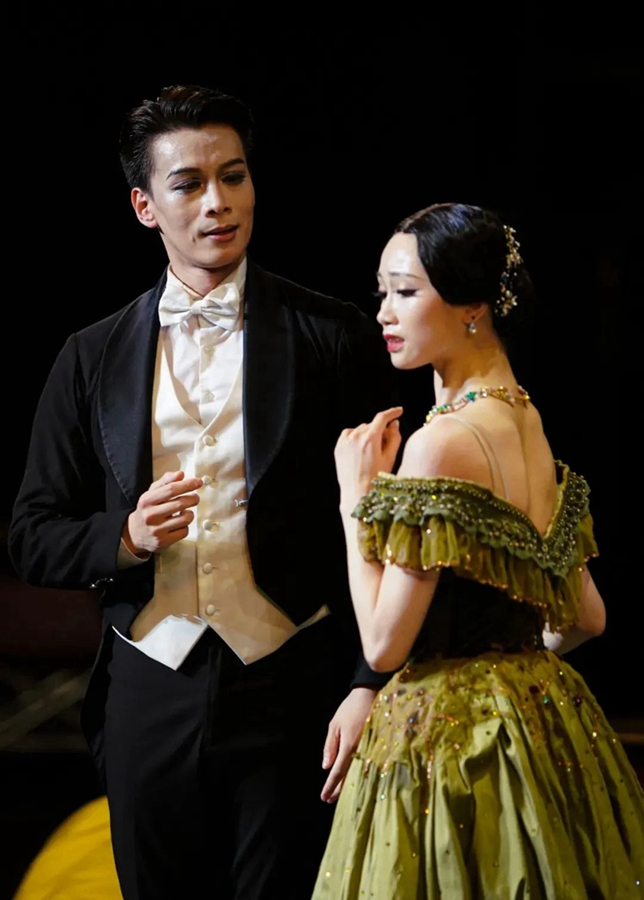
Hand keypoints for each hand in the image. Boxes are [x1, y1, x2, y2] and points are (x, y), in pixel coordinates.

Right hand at [123, 470, 202, 555]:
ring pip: (185, 518)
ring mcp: (157, 530)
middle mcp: (150, 515)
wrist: (134, 534)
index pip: (171, 489)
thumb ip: (166, 482)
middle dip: (193, 498)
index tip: (198, 482)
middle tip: (195, 497)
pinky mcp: (163, 542)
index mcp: (146, 501)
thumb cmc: (147, 510)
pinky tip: (180, 523)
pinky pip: (184, 531)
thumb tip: (180, 474)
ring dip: (190, 513)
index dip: (187, 484)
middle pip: (180, 503)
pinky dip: (186, 526)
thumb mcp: (151, 494)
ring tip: (186, 511)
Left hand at [321, 687, 376, 802]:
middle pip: (348, 776)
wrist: (371, 695)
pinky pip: (364, 765)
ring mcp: (369, 750)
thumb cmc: (350, 708)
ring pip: (357, 773)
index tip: (324, 797)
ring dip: (348, 784)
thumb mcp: (335, 724)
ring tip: (339, 794)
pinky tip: (354, 779)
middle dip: (338, 789)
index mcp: (348, 746)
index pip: (337, 772)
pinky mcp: (375, 747)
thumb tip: (326, 767)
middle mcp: (360, 751)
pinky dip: (357, 774)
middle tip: (329, 800)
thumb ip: (330, 746)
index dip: (330, 786)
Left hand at [335, 407, 402, 510]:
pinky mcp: (338, 447)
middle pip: (372, 425)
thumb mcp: (390, 458)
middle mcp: (356, 437)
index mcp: (370, 439)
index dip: (392, 412)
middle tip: (384, 446)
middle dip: (379, 431)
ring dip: (367, 435)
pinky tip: (360, 451)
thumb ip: (394, 438)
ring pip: (360, 429)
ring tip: (370, 453)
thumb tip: (394, 424)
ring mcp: (345, 441)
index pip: (382, 418)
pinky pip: (349, 434)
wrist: (357, 493)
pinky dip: (355, 438)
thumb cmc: (376, 479)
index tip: (399, 411)